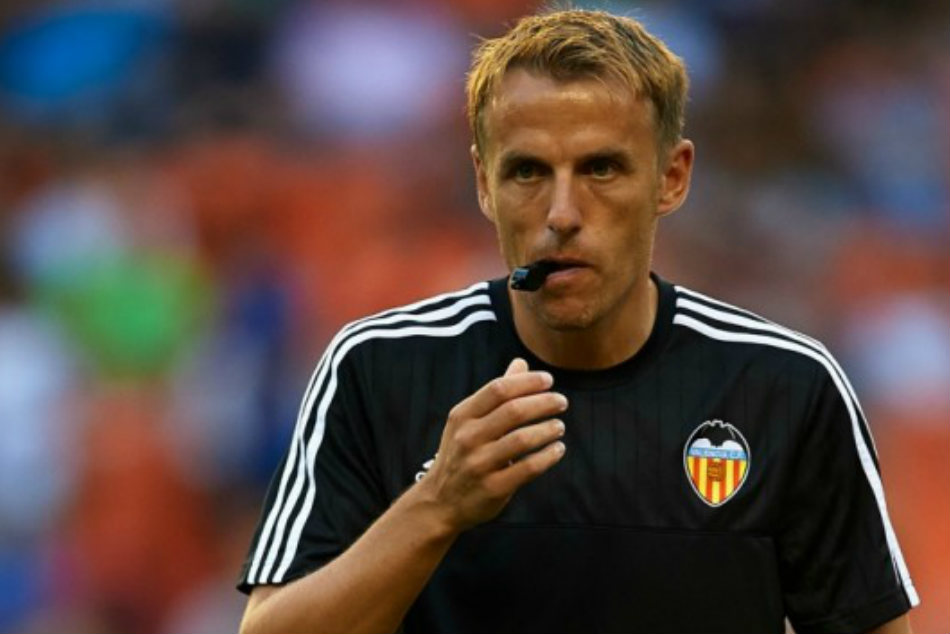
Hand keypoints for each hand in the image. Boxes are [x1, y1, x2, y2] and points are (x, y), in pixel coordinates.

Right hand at [415, 358, 567, 531]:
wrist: (438, 502)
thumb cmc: (460, 454)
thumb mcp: (469, 421)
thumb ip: (497, 393)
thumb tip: (521, 363)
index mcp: (462, 416)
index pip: (498, 389)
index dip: (527, 382)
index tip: (549, 380)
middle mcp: (468, 438)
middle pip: (513, 411)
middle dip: (543, 403)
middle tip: (562, 402)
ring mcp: (479, 464)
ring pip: (522, 439)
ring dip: (548, 429)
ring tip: (559, 426)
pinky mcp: (492, 488)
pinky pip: (528, 468)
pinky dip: (548, 456)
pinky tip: (558, 449)